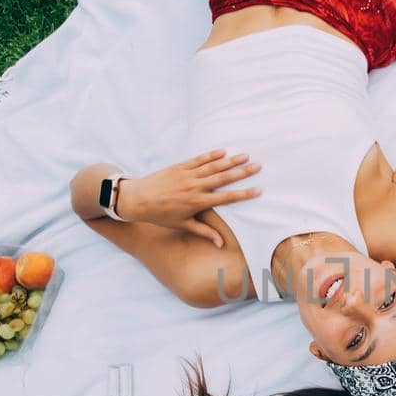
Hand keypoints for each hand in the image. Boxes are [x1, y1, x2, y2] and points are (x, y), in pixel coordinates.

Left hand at [118, 150, 260, 245]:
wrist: (137, 200)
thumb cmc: (160, 216)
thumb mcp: (182, 225)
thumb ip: (204, 232)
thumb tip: (220, 244)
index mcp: (198, 202)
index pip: (226, 197)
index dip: (244, 194)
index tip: (258, 190)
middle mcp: (195, 187)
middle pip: (224, 178)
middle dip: (242, 172)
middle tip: (258, 166)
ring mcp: (187, 175)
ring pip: (213, 166)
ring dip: (230, 160)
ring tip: (245, 155)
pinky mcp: (179, 167)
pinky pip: (198, 160)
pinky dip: (211, 155)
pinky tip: (223, 152)